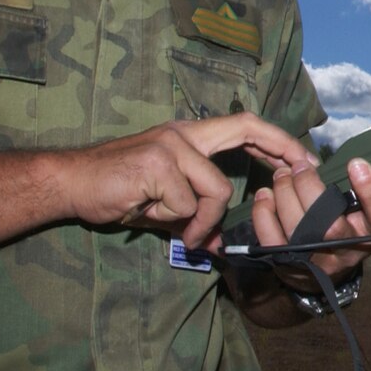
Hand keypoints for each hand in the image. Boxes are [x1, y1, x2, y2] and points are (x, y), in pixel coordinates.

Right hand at [55, 114, 316, 250]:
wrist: (68, 183)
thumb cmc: (116, 191)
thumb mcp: (164, 202)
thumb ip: (195, 214)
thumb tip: (221, 244)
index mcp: (189, 136)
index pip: (243, 125)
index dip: (275, 138)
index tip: (302, 156)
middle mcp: (184, 133)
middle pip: (245, 127)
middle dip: (280, 147)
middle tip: (302, 168)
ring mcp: (171, 145)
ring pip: (216, 190)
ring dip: (200, 220)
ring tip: (170, 225)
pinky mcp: (158, 164)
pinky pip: (187, 205)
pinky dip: (173, 220)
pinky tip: (145, 212)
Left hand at [242, 156, 370, 283]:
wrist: (322, 271)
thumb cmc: (344, 229)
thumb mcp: (361, 213)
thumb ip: (357, 191)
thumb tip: (344, 164)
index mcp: (370, 235)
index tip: (355, 163)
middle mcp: (345, 252)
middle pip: (330, 227)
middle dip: (310, 189)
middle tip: (300, 166)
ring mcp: (315, 262)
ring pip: (298, 231)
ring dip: (285, 195)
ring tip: (282, 175)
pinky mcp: (287, 265)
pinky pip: (271, 240)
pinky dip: (264, 214)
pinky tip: (266, 195)